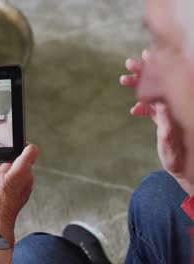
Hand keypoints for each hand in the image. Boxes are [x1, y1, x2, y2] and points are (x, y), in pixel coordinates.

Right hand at [0, 145, 38, 243]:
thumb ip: (6, 165)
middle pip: (23, 162)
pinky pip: (19, 182)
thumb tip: (10, 162)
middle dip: (10, 163)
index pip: (32, 150)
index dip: (25, 145)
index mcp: (23, 169)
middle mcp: (29, 177)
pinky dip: (10, 181)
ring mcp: (28, 186)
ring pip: (20, 172)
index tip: (18, 146)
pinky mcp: (24, 194)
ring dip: (9, 173)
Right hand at [120, 50, 185, 176]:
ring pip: (155, 92)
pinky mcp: (165, 119)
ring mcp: (170, 112)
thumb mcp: (171, 149)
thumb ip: (167, 132)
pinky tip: (133, 111)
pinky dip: (143, 106)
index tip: (146, 57)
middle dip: (144, 72)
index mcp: (178, 109)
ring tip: (123, 79)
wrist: (186, 170)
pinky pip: (153, 106)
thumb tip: (162, 113)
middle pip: (161, 83)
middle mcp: (175, 107)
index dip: (157, 69)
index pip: (168, 83)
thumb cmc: (179, 160)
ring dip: (140, 85)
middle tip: (128, 63)